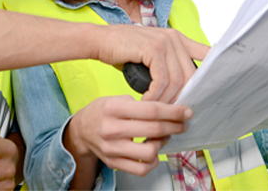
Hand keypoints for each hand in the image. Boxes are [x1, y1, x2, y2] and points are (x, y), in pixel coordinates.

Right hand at [65, 95, 192, 179]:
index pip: (151, 110)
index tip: (186, 112)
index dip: (173, 112)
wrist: (81, 131)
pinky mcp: (114, 162)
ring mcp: (112, 149)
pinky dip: (153, 161)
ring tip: (163, 136)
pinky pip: (141, 168)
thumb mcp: (115, 98)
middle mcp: (111, 129)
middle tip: (182, 124)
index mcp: (113, 109)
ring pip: (150, 152)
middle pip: (154, 130)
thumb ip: (138, 104)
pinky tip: (153, 151)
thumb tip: (167, 110)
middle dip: (175, 126)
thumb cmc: (101, 112)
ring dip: (162, 144)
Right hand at [96, 25, 209, 102]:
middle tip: (172, 114)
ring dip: (167, 100)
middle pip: (191, 75)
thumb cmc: (123, 51)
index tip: (208, 93)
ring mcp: (164, 42)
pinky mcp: (152, 49)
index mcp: (177, 38)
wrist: (100, 40)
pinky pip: (162, 80)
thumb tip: (183, 90)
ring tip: (156, 111)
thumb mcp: (151, 56)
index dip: (213, 73)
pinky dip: (155, 96)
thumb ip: (168, 65)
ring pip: (177, 80)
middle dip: (182, 98)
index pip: (206, 53)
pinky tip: (146, 103)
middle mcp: (174, 38)